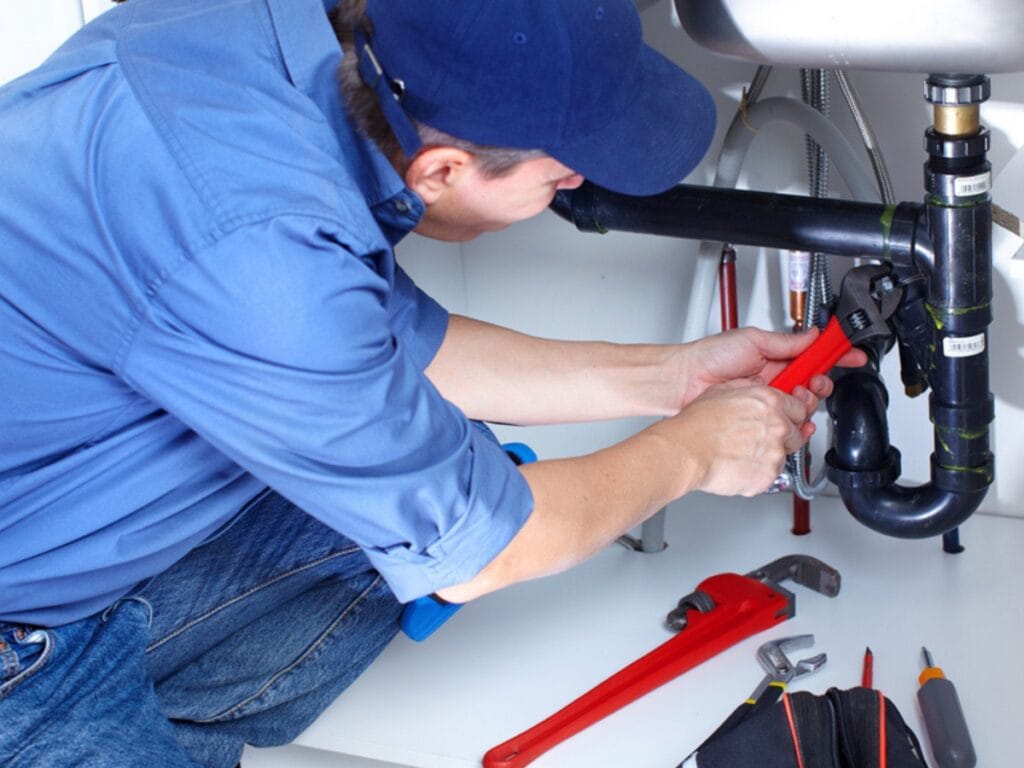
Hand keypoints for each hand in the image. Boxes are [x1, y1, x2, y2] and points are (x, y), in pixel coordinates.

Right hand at [653, 380, 812, 496]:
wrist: (686, 451)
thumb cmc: (697, 424)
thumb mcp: (722, 390)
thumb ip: (749, 390)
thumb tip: (757, 390)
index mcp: (770, 401)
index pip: (801, 407)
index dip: (791, 415)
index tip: (786, 419)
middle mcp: (778, 425)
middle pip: (797, 433)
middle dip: (782, 437)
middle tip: (758, 439)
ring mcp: (775, 452)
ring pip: (784, 456)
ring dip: (768, 456)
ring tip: (742, 453)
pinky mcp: (768, 476)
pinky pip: (770, 475)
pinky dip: (757, 473)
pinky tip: (738, 465)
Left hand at [675, 326, 867, 406]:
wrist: (684, 382)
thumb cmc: (709, 357)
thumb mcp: (752, 340)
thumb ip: (786, 341)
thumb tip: (813, 334)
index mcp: (776, 356)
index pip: (813, 355)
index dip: (835, 354)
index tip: (852, 354)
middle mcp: (775, 377)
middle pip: (814, 382)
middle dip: (821, 382)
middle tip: (813, 381)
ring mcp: (768, 398)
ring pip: (803, 403)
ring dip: (807, 400)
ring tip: (794, 395)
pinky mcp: (760, 416)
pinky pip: (787, 421)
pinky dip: (796, 421)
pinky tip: (794, 418)